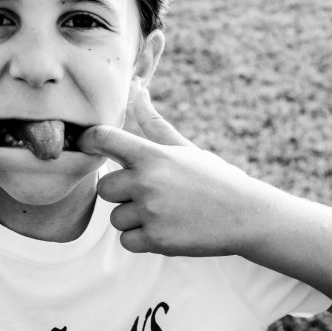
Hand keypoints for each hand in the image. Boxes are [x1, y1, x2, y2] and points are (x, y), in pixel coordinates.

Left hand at [78, 83, 257, 255]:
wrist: (246, 215)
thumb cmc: (213, 178)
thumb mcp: (184, 148)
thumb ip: (154, 123)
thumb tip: (137, 89)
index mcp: (153, 155)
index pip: (104, 139)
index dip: (88, 141)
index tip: (85, 147)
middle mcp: (148, 182)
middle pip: (104, 188)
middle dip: (121, 193)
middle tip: (149, 194)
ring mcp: (151, 212)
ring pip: (116, 218)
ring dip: (133, 219)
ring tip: (164, 213)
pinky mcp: (157, 240)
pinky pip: (127, 241)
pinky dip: (142, 240)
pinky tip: (166, 229)